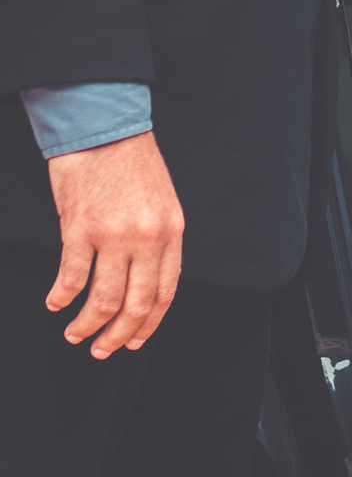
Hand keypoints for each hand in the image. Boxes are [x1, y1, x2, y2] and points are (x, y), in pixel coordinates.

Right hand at [46, 130, 184, 358]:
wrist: (105, 127)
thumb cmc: (131, 162)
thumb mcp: (161, 201)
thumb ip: (157, 240)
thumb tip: (144, 281)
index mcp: (171, 231)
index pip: (165, 292)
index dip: (149, 323)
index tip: (136, 341)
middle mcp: (147, 237)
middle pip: (136, 304)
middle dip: (119, 335)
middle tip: (103, 349)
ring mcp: (114, 235)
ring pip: (103, 300)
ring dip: (87, 325)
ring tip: (76, 334)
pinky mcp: (80, 229)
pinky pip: (72, 278)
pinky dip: (61, 298)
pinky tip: (55, 303)